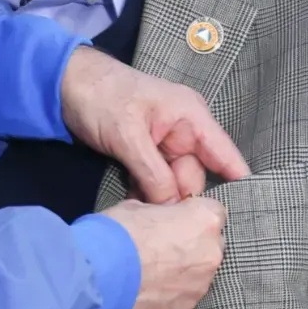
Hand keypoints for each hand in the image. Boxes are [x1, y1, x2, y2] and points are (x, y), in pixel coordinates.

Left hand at [60, 48, 249, 202]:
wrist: (64, 84)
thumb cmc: (101, 96)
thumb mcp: (128, 135)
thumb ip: (154, 172)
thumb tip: (174, 207)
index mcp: (191, 118)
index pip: (226, 155)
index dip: (237, 184)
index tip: (242, 216)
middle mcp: (184, 133)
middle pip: (196, 177)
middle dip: (181, 200)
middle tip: (164, 224)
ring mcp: (164, 146)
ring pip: (173, 183)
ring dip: (160, 201)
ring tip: (146, 219)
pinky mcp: (144, 156)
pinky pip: (154, 182)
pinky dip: (146, 195)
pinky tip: (135, 210)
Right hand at [101, 197, 226, 308]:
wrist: (96, 275)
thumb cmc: (115, 233)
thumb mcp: (135, 206)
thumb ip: (158, 213)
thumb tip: (155, 217)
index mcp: (204, 221)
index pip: (212, 211)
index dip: (190, 215)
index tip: (173, 219)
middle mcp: (211, 254)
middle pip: (209, 246)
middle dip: (191, 245)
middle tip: (160, 247)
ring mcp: (200, 285)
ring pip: (197, 275)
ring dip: (181, 272)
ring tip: (149, 272)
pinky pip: (181, 297)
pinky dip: (168, 294)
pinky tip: (145, 290)